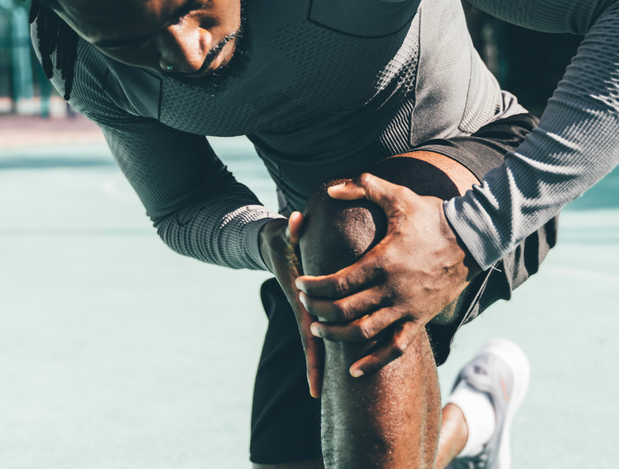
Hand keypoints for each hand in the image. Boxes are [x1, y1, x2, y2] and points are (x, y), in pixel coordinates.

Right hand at [259, 212, 324, 397]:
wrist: (271, 241)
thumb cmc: (281, 239)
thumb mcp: (284, 233)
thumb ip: (292, 228)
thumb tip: (296, 221)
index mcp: (302, 302)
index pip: (310, 337)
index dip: (315, 362)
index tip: (317, 389)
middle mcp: (306, 310)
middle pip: (317, 346)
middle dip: (321, 370)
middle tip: (326, 398)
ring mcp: (310, 308)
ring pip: (323, 339)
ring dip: (328, 360)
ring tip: (339, 384)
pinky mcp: (316, 303)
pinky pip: (327, 326)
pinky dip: (334, 339)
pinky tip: (346, 352)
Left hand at [295, 173, 478, 378]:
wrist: (473, 239)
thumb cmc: (432, 216)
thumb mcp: (398, 195)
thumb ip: (363, 187)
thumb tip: (331, 189)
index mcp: (382, 263)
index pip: (338, 284)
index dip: (314, 288)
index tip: (300, 286)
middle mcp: (392, 290)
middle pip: (345, 310)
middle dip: (319, 310)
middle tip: (305, 305)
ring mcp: (406, 308)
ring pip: (363, 333)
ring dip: (336, 335)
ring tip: (319, 331)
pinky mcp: (420, 320)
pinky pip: (394, 349)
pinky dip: (373, 362)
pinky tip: (353, 371)